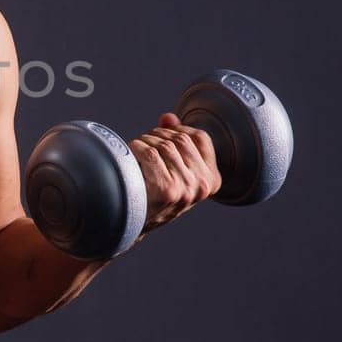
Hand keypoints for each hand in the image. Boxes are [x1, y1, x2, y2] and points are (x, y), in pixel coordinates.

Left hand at [129, 113, 222, 241]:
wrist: (130, 224)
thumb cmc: (151, 194)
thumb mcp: (172, 170)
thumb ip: (175, 142)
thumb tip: (168, 117)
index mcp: (211, 181)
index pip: (201, 137)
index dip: (178, 129)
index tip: (162, 136)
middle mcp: (203, 185)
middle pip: (179, 138)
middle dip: (157, 136)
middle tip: (143, 148)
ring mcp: (186, 188)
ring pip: (162, 144)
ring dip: (144, 142)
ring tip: (136, 156)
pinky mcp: (166, 189)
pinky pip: (149, 152)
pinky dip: (135, 149)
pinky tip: (129, 159)